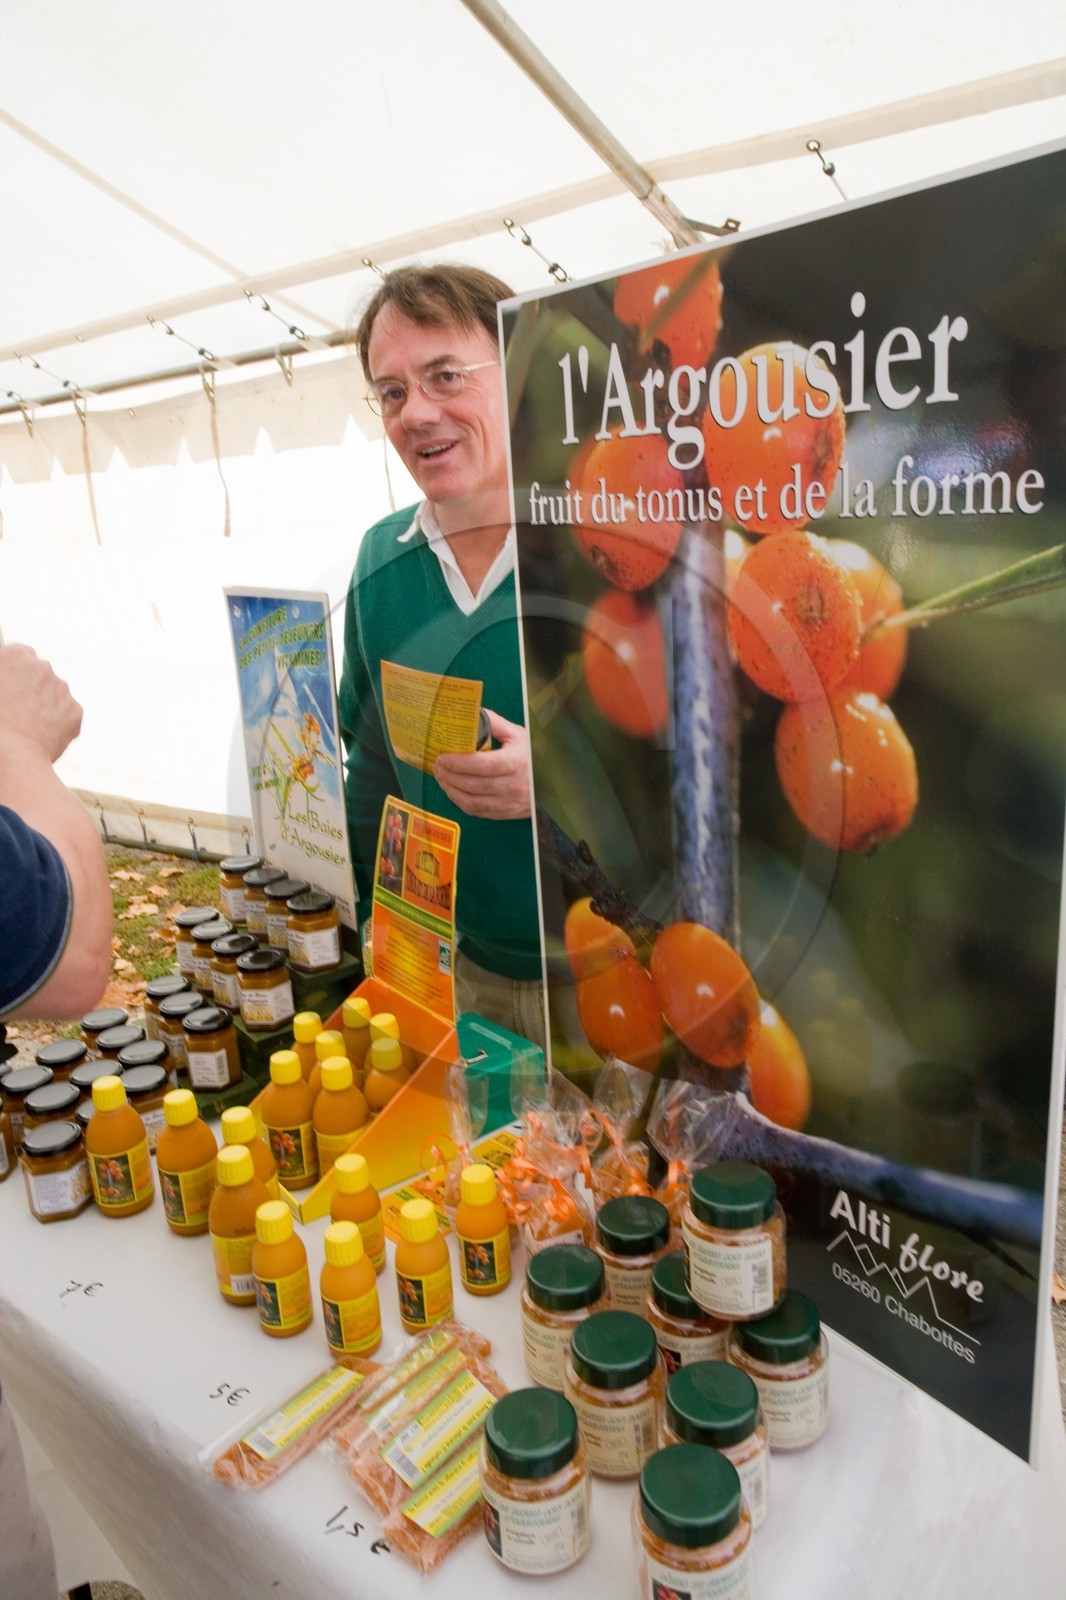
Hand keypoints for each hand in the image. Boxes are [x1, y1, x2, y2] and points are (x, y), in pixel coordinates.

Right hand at [0, 644, 82, 763]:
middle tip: (17, 710)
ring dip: (45, 704)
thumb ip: (4, 675)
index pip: (21, 654)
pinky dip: (57, 723)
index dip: (15, 672)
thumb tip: (8, 685)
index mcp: (15, 656)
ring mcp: (62, 688)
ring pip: (55, 693)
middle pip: (40, 673)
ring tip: (27, 726)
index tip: (12, 685)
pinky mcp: (75, 711)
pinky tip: (41, 736)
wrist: (12, 756)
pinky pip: (66, 714)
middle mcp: (42, 667)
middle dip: (32, 687)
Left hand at [433, 709, 531, 819]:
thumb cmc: (534, 755)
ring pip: (473, 802)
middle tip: (437, 766)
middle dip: (450, 776)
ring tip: (441, 778)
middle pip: (473, 785)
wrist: (555, 780)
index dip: (459, 763)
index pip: (482, 765)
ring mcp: (510, 803)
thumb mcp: (519, 735)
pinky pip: (478, 812)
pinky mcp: (506, 814)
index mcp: (516, 762)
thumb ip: (494, 724)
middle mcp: (514, 786)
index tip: (443, 757)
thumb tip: (469, 714)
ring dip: (452, 791)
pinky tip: (453, 791)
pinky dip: (461, 802)